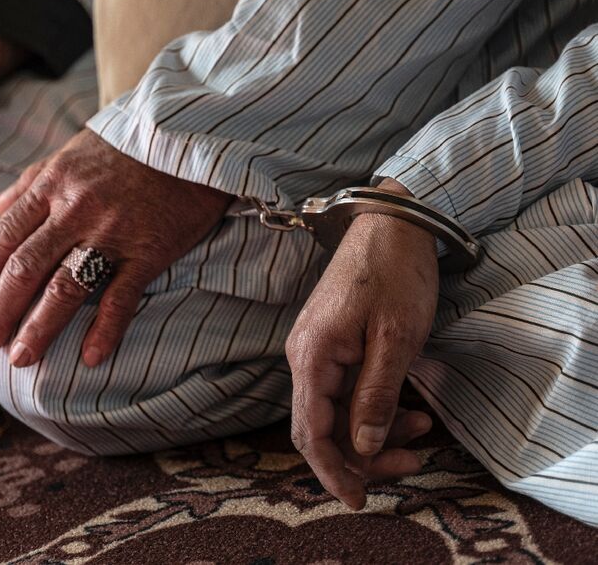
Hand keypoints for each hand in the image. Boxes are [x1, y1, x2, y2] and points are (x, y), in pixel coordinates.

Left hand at [0, 129, 233, 366]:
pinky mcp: (150, 249)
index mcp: (54, 184)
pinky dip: (106, 329)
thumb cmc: (127, 146)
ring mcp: (113, 231)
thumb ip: (30, 181)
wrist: (191, 137)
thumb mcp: (71, 152)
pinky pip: (123, 295)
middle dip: (1, 308)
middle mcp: (76, 209)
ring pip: (66, 286)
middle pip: (27, 266)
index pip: (7, 235)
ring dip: (40, 327)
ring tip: (21, 359)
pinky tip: (90, 358)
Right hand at [285, 178, 437, 509]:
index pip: (310, 432)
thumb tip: (365, 446)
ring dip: (374, 432)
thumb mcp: (396, 339)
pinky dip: (374, 408)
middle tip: (409, 463)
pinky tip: (409, 410)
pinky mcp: (332, 345)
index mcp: (312, 356)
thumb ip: (377, 395)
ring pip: (336, 412)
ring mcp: (317, 351)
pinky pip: (345, 391)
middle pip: (320, 428)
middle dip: (362, 456)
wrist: (391, 224)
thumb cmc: (394, 273)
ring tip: (421, 431)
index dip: (333, 472)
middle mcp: (305, 357)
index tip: (358, 500)